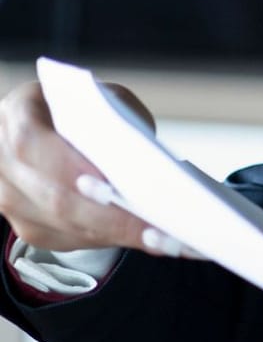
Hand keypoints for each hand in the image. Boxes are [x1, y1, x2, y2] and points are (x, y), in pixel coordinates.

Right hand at [0, 82, 190, 256]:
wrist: (58, 127)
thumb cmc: (87, 113)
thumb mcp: (103, 100)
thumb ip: (114, 122)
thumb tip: (140, 161)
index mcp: (18, 114)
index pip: (32, 143)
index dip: (69, 168)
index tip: (110, 188)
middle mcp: (3, 159)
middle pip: (52, 196)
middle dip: (111, 218)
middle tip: (160, 230)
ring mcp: (10, 196)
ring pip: (61, 225)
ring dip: (118, 236)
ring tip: (168, 241)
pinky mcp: (27, 225)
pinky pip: (69, 239)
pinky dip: (112, 240)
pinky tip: (150, 241)